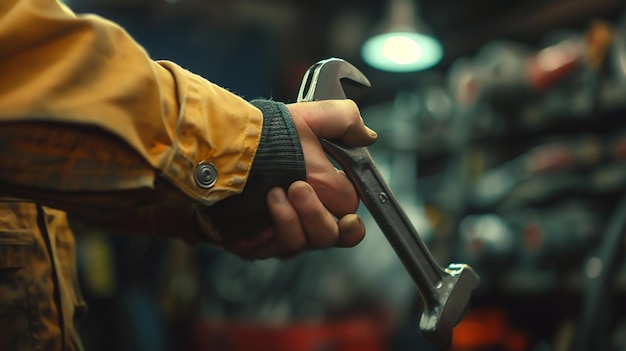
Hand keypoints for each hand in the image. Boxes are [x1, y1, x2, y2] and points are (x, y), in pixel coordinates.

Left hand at [225, 100, 376, 258]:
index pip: (351, 211)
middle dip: (322, 213)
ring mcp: (289, 231)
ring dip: (302, 215)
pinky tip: (272, 200)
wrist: (225, 148)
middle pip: (337, 234)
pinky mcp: (266, 244)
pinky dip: (282, 222)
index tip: (342, 187)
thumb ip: (345, 120)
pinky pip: (285, 245)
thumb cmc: (267, 135)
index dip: (349, 205)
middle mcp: (310, 215)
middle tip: (301, 188)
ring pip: (314, 240)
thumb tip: (368, 136)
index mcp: (325, 192)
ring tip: (281, 190)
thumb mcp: (309, 117)